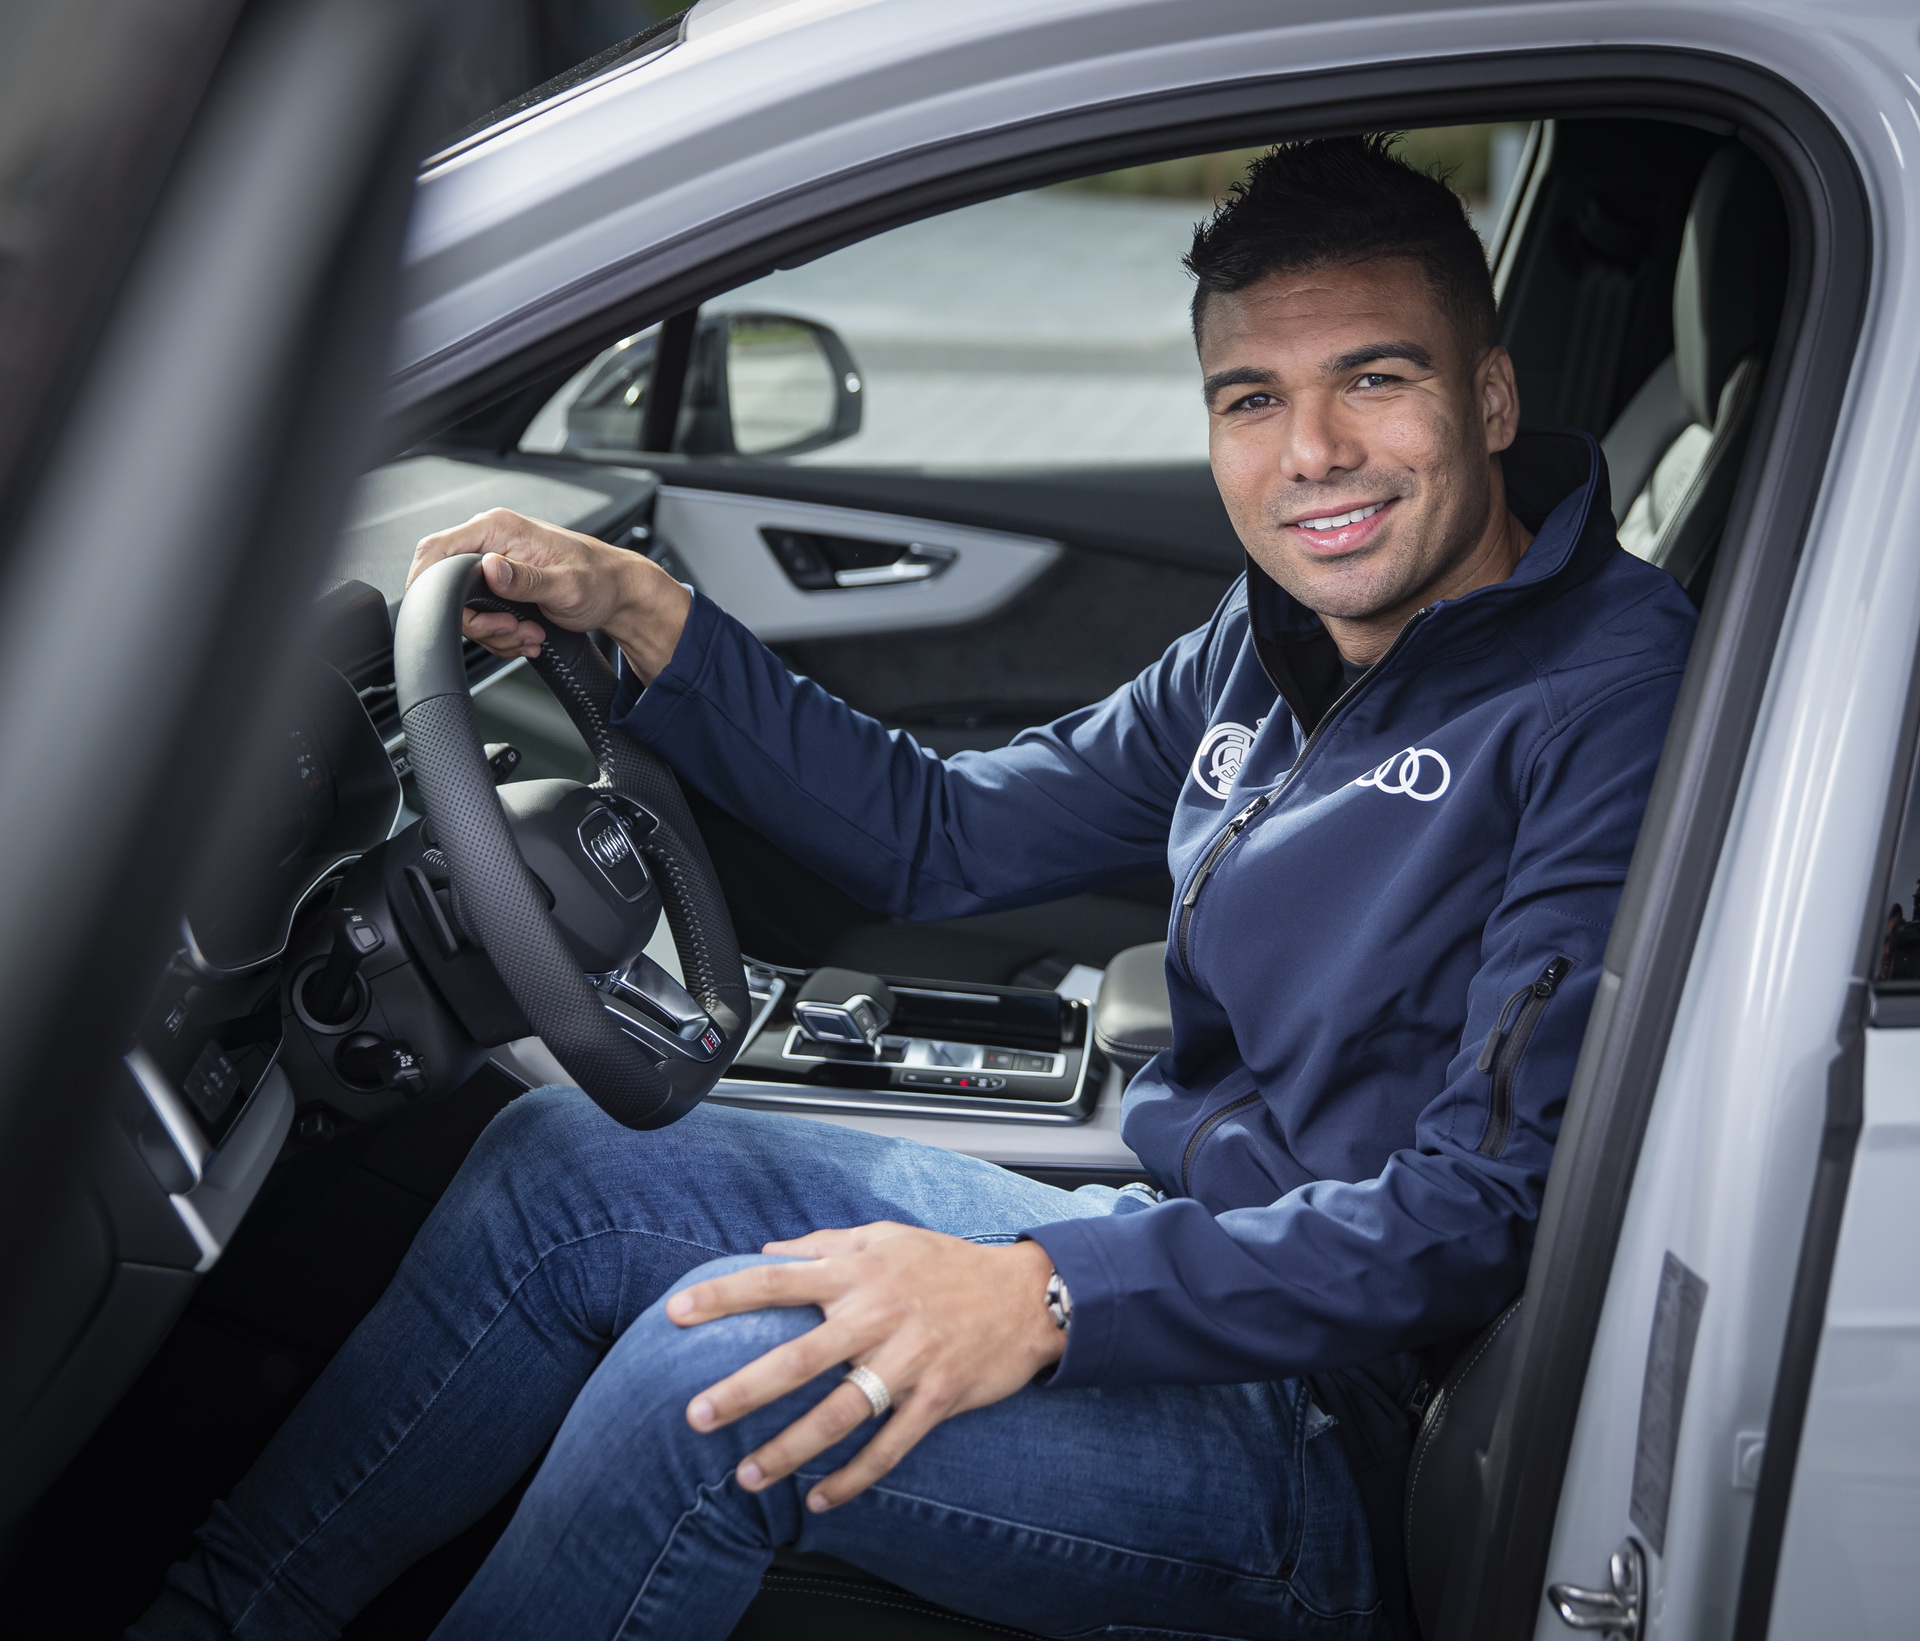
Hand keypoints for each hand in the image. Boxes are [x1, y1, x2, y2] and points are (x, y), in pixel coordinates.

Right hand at [404, 508, 691, 681]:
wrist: (618, 593)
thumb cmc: (599, 581)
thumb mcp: (565, 585)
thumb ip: (525, 580)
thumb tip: (490, 569)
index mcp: (499, 529)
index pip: (437, 550)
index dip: (429, 584)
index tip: (450, 616)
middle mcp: (491, 541)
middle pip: (446, 587)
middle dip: (479, 621)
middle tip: (513, 629)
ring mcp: (494, 563)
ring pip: (466, 609)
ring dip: (497, 632)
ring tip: (531, 633)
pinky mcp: (500, 584)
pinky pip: (483, 616)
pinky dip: (503, 634)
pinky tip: (529, 634)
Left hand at [667, 1225, 1062, 1510]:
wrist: (1028, 1295)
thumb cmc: (949, 1263)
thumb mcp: (887, 1236)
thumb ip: (825, 1243)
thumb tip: (768, 1251)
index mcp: (859, 1273)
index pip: (778, 1280)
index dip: (724, 1295)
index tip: (677, 1313)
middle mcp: (878, 1316)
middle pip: (799, 1358)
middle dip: (743, 1389)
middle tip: (696, 1415)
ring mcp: (909, 1361)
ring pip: (840, 1413)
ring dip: (789, 1448)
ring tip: (746, 1476)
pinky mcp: (937, 1398)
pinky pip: (889, 1446)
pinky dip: (854, 1477)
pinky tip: (820, 1499)